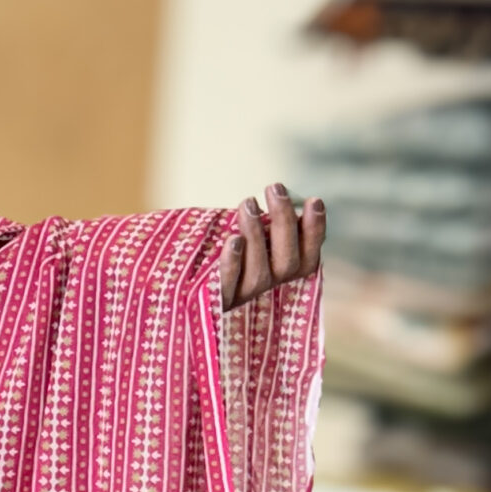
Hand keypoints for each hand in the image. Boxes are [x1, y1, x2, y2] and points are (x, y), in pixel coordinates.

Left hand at [221, 183, 324, 310]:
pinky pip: (227, 285)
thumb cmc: (216, 247)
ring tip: (248, 204)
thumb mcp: (246, 232)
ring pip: (260, 274)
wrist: (176, 280)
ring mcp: (242, 297)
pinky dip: (233, 262)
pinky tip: (233, 239)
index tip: (314, 200)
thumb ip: (264, 223)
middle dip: (285, 223)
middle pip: (287, 263)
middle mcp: (267, 287)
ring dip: (257, 235)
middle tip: (275, 189)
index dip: (315, 231)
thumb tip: (281, 197)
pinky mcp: (217, 302)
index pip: (307, 257)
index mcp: (280, 271)